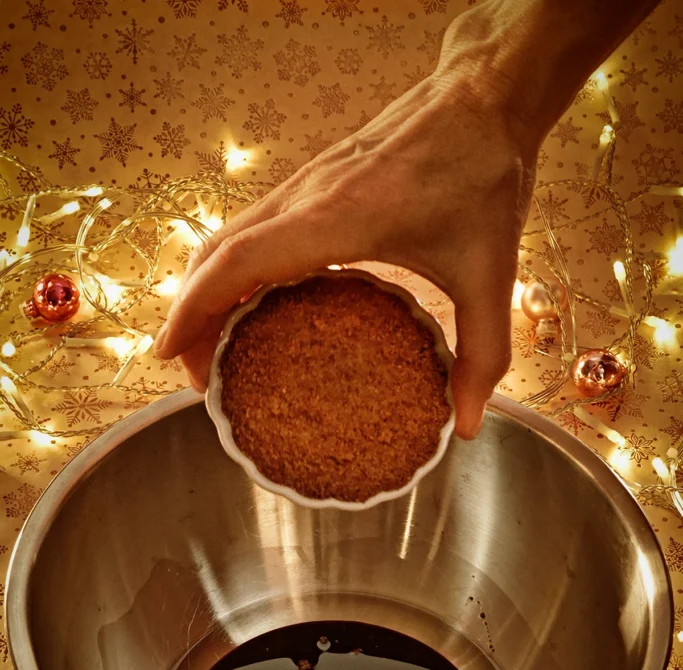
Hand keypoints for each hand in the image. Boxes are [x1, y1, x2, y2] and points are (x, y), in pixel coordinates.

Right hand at [155, 66, 536, 439]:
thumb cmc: (485, 174)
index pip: (238, 263)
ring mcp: (306, 184)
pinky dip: (234, 267)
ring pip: (228, 238)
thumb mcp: (492, 274)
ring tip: (212, 344)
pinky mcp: (316, 180)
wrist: (485, 93)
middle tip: (198, 374)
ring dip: (206, 288)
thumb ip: (483, 354)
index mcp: (336, 219)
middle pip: (216, 255)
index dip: (193, 310)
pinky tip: (253, 301)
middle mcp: (306, 198)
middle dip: (192, 314)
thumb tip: (467, 424)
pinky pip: (255, 227)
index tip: (167, 353)